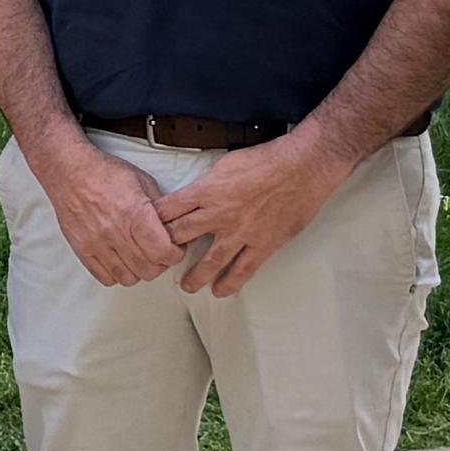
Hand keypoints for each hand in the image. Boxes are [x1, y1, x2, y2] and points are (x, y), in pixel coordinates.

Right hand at [25, 131, 188, 291]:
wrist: (70, 172)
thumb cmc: (105, 173)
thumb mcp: (143, 181)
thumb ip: (160, 208)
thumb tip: (173, 226)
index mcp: (135, 214)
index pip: (164, 253)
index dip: (175, 254)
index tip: (174, 248)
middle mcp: (116, 232)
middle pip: (149, 270)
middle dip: (160, 264)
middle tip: (159, 252)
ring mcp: (97, 243)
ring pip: (129, 278)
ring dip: (138, 271)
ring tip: (139, 257)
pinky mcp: (83, 249)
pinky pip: (105, 277)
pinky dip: (116, 274)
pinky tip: (120, 260)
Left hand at [153, 133, 352, 300]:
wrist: (303, 166)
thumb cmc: (266, 159)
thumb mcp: (225, 164)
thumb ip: (209, 184)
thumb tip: (197, 194)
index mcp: (207, 191)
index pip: (168, 210)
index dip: (154, 221)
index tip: (146, 230)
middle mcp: (218, 214)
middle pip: (181, 237)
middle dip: (166, 250)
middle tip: (160, 262)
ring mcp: (240, 232)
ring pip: (210, 261)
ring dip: (195, 276)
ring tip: (186, 286)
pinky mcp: (263, 244)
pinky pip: (243, 270)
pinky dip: (230, 283)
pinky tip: (220, 291)